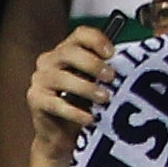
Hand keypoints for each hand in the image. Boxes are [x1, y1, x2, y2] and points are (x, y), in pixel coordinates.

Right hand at [25, 26, 111, 157]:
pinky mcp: (35, 99)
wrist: (64, 132)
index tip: (112, 53)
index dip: (97, 40)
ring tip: (104, 98)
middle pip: (69, 52)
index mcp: (67, 49)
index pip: (80, 34)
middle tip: (111, 77)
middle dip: (93, 64)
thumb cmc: (85, 100)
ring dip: (86, 88)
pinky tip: (90, 118)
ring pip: (61, 78)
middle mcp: (49, 60)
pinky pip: (55, 104)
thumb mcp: (98, 81)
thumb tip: (131, 62)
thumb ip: (107, 68)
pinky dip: (75, 112)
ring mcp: (40, 79)